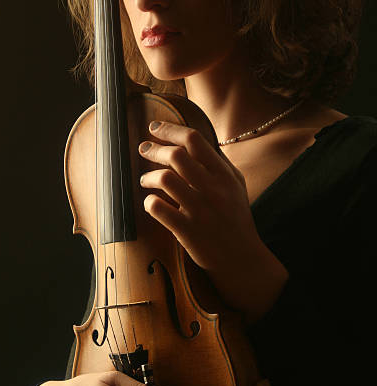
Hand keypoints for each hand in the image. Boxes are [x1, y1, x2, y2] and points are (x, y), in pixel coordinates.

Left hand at [139, 121, 254, 271]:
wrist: (242, 257)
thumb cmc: (236, 217)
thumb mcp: (236, 185)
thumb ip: (219, 162)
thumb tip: (195, 140)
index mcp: (224, 174)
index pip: (194, 140)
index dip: (170, 129)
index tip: (155, 128)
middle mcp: (213, 189)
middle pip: (176, 156)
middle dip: (154, 149)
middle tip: (144, 149)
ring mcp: (200, 210)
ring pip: (165, 179)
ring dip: (148, 176)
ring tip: (145, 180)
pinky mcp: (187, 230)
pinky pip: (159, 208)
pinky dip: (149, 202)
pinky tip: (150, 202)